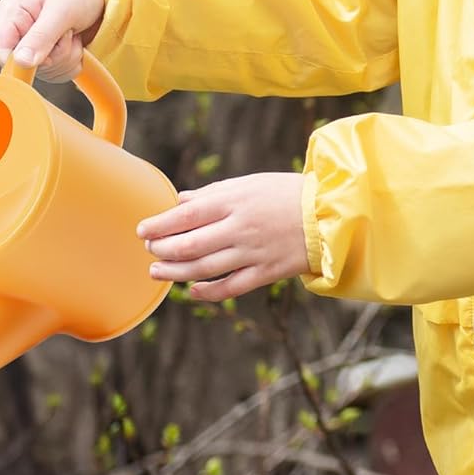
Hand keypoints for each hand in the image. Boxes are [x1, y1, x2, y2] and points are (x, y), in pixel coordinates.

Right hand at [0, 0, 106, 82]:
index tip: (45, 55)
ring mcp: (31, 47)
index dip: (19, 61)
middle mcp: (17, 32)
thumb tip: (20, 62)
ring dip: (65, 59)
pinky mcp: (46, 58)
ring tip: (72, 34)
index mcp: (11, 13)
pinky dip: (71, 64)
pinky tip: (75, 44)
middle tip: (67, 33)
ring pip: (43, 73)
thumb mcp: (61, 11)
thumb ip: (40, 36)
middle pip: (23, 66)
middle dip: (53, 56)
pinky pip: (56, 75)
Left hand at [138, 173, 310, 301]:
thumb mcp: (251, 183)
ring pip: (204, 269)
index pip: (186, 216)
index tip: (142, 231)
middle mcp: (240, 228)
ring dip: (176, 272)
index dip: (160, 225)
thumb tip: (182, 200)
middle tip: (150, 251)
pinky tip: (192, 290)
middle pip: (190, 245)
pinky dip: (208, 291)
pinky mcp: (266, 273)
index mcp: (235, 201)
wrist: (330, 215)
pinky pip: (230, 286)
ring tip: (157, 271)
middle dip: (163, 250)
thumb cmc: (288, 193)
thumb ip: (215, 193)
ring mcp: (252, 253)